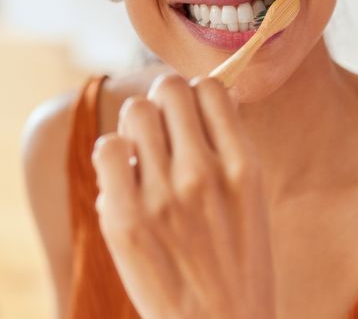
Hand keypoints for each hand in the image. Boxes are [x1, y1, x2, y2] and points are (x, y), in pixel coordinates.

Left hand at [92, 75, 274, 318]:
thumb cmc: (234, 270)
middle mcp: (203, 174)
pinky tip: (124, 182)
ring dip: (135, 128)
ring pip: (134, 112)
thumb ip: (227, 152)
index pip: (210, 88)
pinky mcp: (124, 220)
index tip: (189, 118)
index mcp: (243, 168)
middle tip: (160, 137)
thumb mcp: (250, 204)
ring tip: (142, 159)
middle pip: (167, 89)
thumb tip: (201, 98)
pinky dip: (112, 157)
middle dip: (161, 105)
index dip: (194, 96)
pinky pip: (107, 149)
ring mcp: (162, 196)